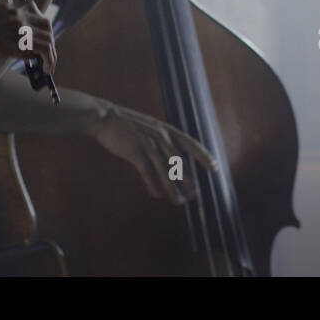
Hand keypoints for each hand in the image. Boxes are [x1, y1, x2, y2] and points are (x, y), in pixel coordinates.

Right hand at [0, 0, 55, 72]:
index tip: (43, 39)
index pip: (38, 13)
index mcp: (12, 8)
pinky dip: (48, 60)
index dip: (43, 29)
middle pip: (47, 27)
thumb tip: (29, 51)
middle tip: (49, 55)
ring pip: (48, 41)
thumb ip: (11, 31)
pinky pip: (42, 51)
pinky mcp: (19, 43)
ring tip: (49, 67)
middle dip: (50, 42)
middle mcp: (19, 16)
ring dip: (51, 56)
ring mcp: (20, 29)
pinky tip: (45, 69)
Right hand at [91, 104, 216, 204]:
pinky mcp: (135, 151)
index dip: (204, 156)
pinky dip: (152, 185)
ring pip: (165, 170)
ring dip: (172, 188)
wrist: (104, 117)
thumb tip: (174, 155)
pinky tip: (156, 195)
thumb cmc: (127, 125)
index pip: (191, 144)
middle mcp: (160, 136)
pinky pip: (147, 172)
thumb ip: (162, 139)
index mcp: (166, 130)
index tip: (215, 167)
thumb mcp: (150, 127)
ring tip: (179, 202)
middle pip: (179, 162)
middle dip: (189, 180)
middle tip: (195, 195)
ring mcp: (148, 143)